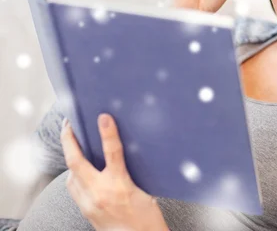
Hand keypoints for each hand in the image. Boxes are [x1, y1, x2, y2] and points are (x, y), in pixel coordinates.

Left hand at [61, 114, 168, 230]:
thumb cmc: (147, 219)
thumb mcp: (146, 190)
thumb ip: (132, 172)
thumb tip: (124, 153)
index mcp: (120, 186)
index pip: (112, 153)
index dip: (108, 133)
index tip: (104, 118)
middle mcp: (100, 194)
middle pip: (76, 163)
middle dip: (69, 141)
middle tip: (68, 125)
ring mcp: (89, 204)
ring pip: (71, 176)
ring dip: (70, 158)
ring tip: (72, 144)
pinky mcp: (86, 211)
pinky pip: (73, 189)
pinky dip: (74, 176)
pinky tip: (80, 171)